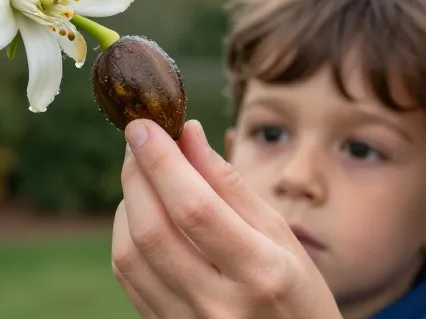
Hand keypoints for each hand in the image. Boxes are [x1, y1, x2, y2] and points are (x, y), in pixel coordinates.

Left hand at [111, 119, 342, 318]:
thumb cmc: (297, 292)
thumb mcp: (280, 234)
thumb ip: (229, 184)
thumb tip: (186, 133)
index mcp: (260, 272)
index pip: (193, 208)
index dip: (161, 161)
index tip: (143, 124)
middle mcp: (219, 305)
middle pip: (152, 230)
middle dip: (137, 175)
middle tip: (140, 139)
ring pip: (129, 256)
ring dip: (128, 204)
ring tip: (146, 177)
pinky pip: (129, 279)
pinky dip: (127, 236)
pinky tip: (144, 215)